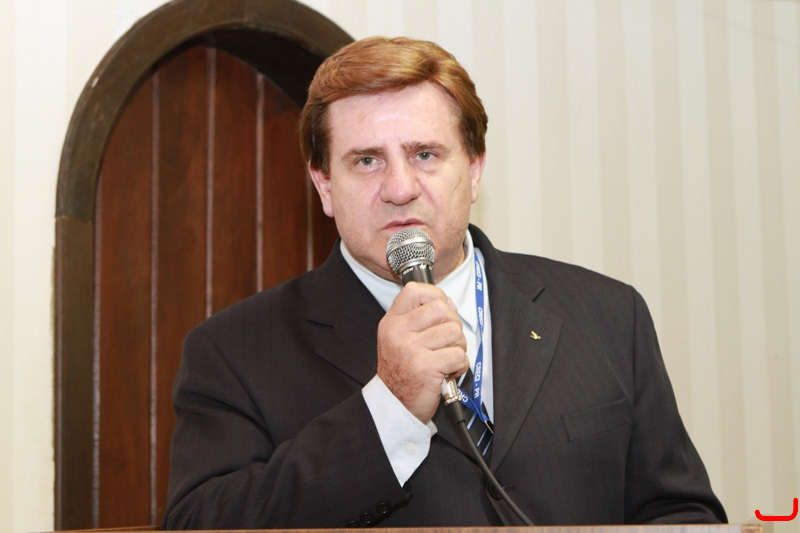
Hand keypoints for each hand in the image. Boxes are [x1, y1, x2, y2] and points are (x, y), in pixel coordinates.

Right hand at [377, 282, 469, 422]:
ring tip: (447, 358)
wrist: (394, 404)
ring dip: (458, 347)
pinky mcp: (426, 367)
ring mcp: (411, 349)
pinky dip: (460, 365)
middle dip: (453, 324)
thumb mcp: (399, 339)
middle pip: (441, 309)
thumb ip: (420, 319)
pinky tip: (449, 371)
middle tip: (448, 341)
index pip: (415, 291)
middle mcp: (399, 332)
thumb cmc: (402, 372)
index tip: (442, 310)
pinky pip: (458, 355)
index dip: (436, 296)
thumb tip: (449, 303)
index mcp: (392, 322)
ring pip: (454, 332)